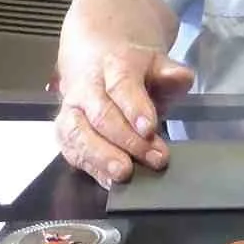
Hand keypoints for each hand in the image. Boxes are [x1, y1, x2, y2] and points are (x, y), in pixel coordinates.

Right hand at [55, 43, 194, 187]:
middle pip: (102, 115)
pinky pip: (71, 151)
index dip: (135, 108)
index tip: (150, 129)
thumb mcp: (156, 64)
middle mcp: (86, 87)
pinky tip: (109, 180)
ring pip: (78, 134)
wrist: (97, 63)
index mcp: (113, 64)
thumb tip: (180, 77)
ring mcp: (71, 110)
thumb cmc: (133, 70)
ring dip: (102, 157)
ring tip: (124, 174)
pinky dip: (90, 168)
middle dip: (128, 140)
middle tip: (154, 158)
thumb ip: (170, 73)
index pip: (121, 85)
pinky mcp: (64, 132)